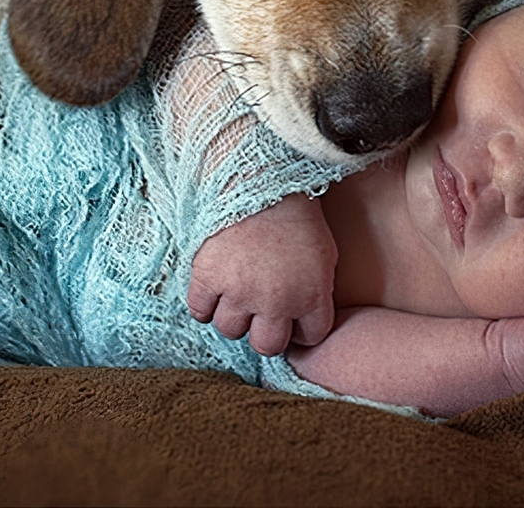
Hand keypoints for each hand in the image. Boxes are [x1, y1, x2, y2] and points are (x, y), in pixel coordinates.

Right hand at [187, 194, 336, 355]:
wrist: (260, 178)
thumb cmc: (296, 213)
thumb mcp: (324, 255)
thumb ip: (317, 292)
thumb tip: (305, 319)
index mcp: (310, 297)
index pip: (310, 338)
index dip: (302, 329)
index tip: (294, 317)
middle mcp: (275, 303)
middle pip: (267, 346)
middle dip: (266, 333)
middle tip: (261, 314)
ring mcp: (238, 292)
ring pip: (231, 330)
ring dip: (235, 316)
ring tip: (236, 294)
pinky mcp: (208, 278)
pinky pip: (199, 311)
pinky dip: (205, 305)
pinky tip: (213, 292)